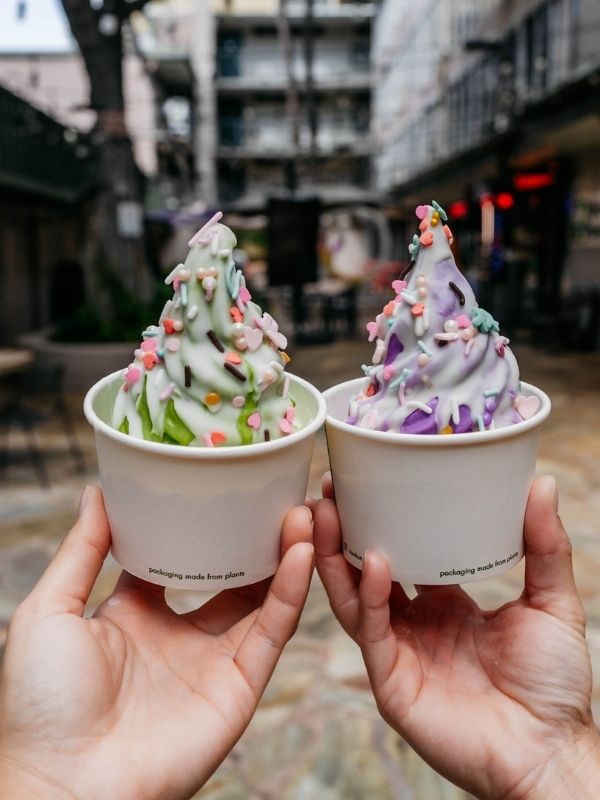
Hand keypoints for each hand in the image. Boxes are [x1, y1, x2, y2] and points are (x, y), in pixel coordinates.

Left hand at [0, 487, 313, 799]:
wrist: (63, 783)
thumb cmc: (40, 704)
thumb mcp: (50, 610)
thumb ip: (81, 550)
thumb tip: (97, 491)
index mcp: (134, 616)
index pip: (179, 557)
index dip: (202, 523)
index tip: (222, 483)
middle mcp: (179, 636)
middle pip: (231, 574)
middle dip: (255, 535)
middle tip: (276, 492)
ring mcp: (212, 662)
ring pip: (262, 598)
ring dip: (285, 555)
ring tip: (300, 511)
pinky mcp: (238, 688)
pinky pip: (271, 633)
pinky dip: (289, 592)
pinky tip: (299, 553)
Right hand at [315, 475, 599, 799]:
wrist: (549, 750)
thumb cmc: (554, 684)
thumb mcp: (551, 602)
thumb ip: (544, 547)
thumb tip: (542, 483)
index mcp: (443, 604)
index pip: (401, 553)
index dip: (381, 520)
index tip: (366, 480)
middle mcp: (413, 624)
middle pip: (363, 570)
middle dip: (343, 531)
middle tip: (329, 488)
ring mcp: (398, 652)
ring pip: (354, 598)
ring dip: (336, 556)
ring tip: (327, 513)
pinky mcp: (392, 681)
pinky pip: (374, 632)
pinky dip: (369, 597)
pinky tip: (373, 561)